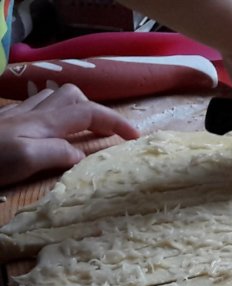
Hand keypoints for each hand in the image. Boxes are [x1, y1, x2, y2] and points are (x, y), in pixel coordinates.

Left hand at [0, 84, 139, 186]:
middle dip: (96, 111)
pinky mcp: (8, 123)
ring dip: (76, 110)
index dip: (116, 123)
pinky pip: (38, 108)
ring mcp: (19, 116)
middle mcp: (35, 113)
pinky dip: (54, 114)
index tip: (135, 137)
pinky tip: (50, 130)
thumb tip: (81, 155)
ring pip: (56, 99)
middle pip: (74, 97)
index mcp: (46, 123)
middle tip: (106, 133)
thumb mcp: (27, 160)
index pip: (91, 114)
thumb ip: (58, 154)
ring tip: (83, 130)